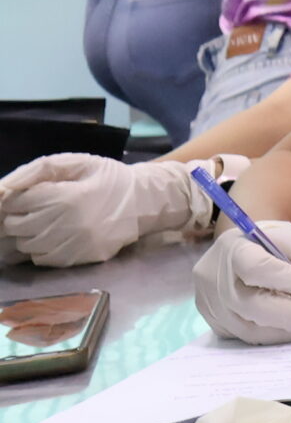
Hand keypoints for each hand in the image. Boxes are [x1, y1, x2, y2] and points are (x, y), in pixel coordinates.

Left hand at [0, 153, 207, 266]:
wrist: (144, 202)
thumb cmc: (107, 178)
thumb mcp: (77, 162)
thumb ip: (38, 170)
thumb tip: (3, 188)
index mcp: (66, 197)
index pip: (16, 203)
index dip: (18, 198)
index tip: (30, 195)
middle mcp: (67, 225)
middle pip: (17, 227)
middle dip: (19, 217)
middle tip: (36, 209)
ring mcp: (74, 246)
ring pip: (26, 246)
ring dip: (28, 235)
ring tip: (46, 223)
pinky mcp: (80, 259)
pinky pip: (43, 259)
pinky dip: (41, 249)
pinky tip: (55, 236)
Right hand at [191, 222, 290, 343]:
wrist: (249, 254)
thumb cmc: (278, 247)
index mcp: (234, 249)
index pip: (258, 268)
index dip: (290, 282)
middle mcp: (215, 280)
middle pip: (253, 305)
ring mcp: (213, 306)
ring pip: (251, 329)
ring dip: (290, 331)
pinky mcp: (218, 326)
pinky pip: (249, 338)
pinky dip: (279, 336)